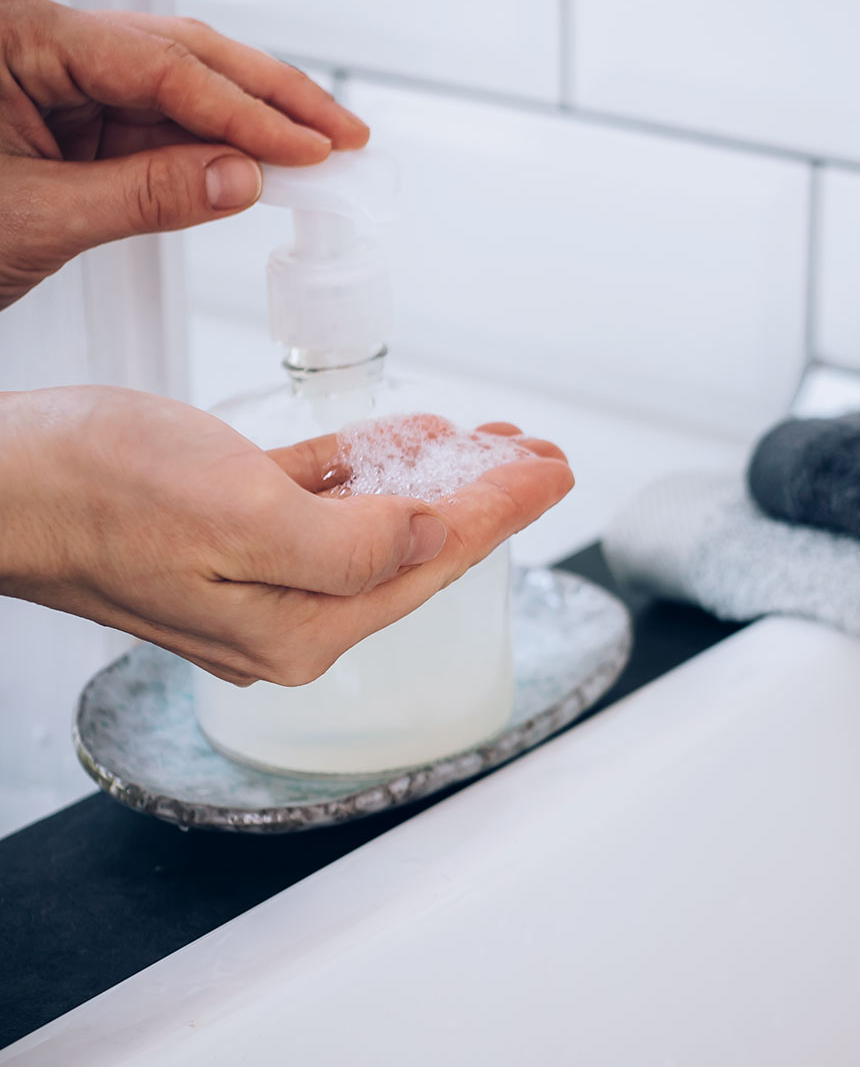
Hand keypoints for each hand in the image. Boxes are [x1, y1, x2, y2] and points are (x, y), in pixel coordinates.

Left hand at [0, 0, 367, 309]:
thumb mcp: (33, 221)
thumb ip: (144, 195)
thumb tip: (241, 179)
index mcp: (18, 38)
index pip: (160, 65)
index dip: (245, 111)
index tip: (309, 149)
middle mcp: (41, 41)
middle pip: (180, 52)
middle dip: (268, 97)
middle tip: (343, 135)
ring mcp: (57, 76)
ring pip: (176, 84)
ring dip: (249, 122)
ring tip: (321, 151)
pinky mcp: (68, 115)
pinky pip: (153, 121)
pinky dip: (210, 147)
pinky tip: (261, 165)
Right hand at [0, 388, 572, 684]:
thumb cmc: (97, 494)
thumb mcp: (239, 517)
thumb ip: (351, 543)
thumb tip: (432, 539)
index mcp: (298, 626)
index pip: (431, 563)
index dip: (502, 510)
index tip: (555, 469)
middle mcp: (284, 615)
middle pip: (416, 551)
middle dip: (486, 499)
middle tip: (542, 453)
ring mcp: (254, 574)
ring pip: (376, 522)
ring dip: (437, 478)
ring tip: (494, 441)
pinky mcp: (224, 528)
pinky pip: (322, 498)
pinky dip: (369, 468)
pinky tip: (405, 440)